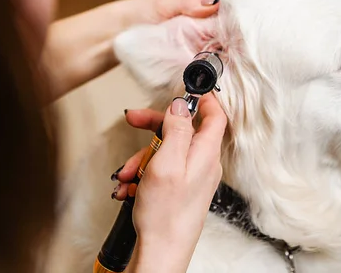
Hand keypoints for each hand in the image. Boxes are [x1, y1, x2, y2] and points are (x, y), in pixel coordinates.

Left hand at [40, 0, 219, 100]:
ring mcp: (200, 33)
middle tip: (234, 55)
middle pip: (227, 28)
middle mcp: (205, 14)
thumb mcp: (165, 2)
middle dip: (231, 41)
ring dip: (221, 54)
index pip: (228, 7)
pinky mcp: (193, 51)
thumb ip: (189, 1)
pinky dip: (210, 63)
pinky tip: (214, 70)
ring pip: (219, 44)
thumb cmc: (140, 12)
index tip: (240, 36)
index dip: (236, 21)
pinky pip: (207, 56)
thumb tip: (214, 3)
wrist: (118, 34)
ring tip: (227, 65)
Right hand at [113, 94, 226, 272]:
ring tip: (126, 176)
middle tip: (133, 119)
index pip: (215, 114)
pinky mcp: (180, 190)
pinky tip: (129, 188)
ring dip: (141, 158)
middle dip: (154, 127)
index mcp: (206, 152)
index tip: (185, 88)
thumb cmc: (166, 215)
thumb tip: (181, 105)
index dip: (202, 98)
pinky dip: (143, 175)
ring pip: (166, 151)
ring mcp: (192, 177)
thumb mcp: (167, 162)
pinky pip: (161, 170)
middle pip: (182, 130)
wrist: (161, 253)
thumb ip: (177, 129)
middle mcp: (203, 163)